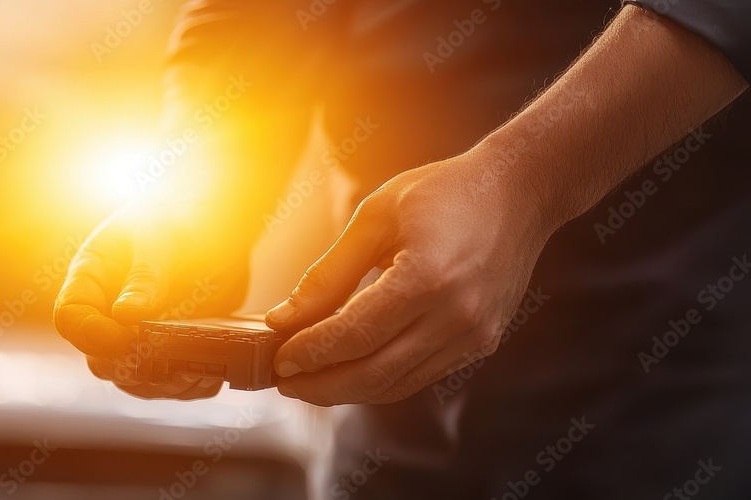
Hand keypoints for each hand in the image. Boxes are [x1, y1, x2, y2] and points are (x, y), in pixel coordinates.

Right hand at [53, 202, 250, 399]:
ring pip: (136, 379)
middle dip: (130, 368)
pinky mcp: (171, 348)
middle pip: (101, 360)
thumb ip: (144, 279)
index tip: (125, 337)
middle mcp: (108, 315)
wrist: (213, 220)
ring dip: (161, 384)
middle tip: (163, 364)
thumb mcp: (158, 240)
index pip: (71, 319)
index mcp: (91, 280)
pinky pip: (171, 380)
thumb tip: (125, 317)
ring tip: (192, 373)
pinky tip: (211, 375)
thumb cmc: (176, 217)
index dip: (92, 335)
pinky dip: (189, 384)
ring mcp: (138, 336)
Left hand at [265, 149, 552, 405]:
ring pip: (396, 384)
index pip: (354, 335)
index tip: (278, 359)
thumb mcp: (376, 218)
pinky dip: (380, 380)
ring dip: (347, 390)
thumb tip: (284, 318)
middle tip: (285, 382)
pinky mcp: (481, 343)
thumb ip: (328, 274)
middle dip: (321, 385)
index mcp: (427, 278)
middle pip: (373, 374)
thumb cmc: (444, 193)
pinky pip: (419, 375)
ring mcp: (473, 335)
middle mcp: (456, 316)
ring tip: (310, 380)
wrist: (519, 193)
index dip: (310, 352)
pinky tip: (350, 369)